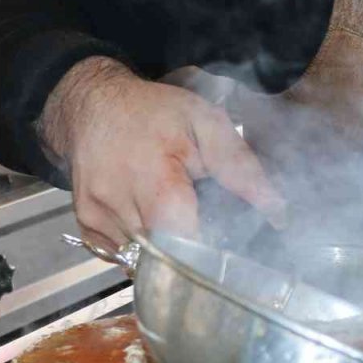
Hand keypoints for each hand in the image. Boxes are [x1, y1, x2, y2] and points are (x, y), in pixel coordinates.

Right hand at [38, 57, 284, 250]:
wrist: (94, 105)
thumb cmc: (153, 112)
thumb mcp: (206, 122)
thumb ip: (239, 166)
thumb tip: (275, 208)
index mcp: (152, 179)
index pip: (182, 243)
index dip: (209, 254)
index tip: (227, 249)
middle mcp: (117, 204)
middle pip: (164, 255)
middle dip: (191, 247)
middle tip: (201, 218)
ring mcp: (97, 218)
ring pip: (143, 257)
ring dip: (166, 243)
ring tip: (173, 208)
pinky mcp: (87, 226)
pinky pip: (123, 252)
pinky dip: (144, 241)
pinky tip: (150, 212)